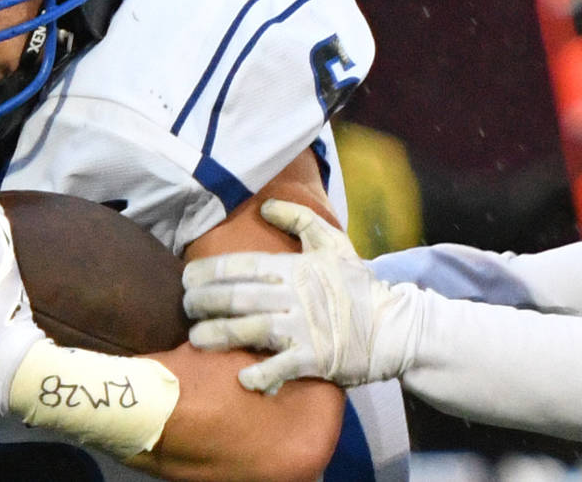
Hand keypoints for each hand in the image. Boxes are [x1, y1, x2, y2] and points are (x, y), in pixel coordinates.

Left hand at [181, 199, 416, 393]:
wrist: (397, 328)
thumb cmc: (359, 286)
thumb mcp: (333, 243)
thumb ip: (299, 219)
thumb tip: (266, 206)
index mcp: (294, 269)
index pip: (240, 266)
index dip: (208, 271)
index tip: (186, 278)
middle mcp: (293, 297)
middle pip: (236, 297)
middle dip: (202, 302)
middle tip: (184, 307)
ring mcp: (302, 329)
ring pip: (248, 329)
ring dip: (217, 334)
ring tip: (195, 339)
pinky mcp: (314, 359)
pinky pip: (280, 366)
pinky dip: (261, 372)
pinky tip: (241, 377)